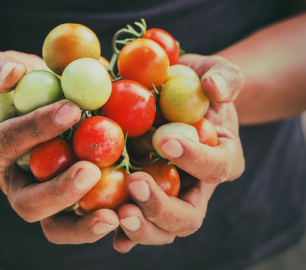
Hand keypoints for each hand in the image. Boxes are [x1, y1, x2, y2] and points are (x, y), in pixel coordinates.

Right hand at [0, 51, 118, 244]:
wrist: (40, 108)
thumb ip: (2, 69)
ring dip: (84, 225)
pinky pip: (84, 224)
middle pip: (28, 203)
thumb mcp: (10, 69)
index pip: (8, 143)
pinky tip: (131, 214)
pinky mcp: (71, 206)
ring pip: (55, 227)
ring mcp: (44, 200)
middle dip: (58, 191)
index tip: (72, 109)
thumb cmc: (27, 89)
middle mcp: (15, 184)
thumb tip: (13, 75)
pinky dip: (105, 223)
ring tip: (114, 215)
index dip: (36, 128)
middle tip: (90, 171)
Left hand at [113, 54, 244, 251]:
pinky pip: (134, 221)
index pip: (216, 168)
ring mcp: (167, 196)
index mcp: (221, 159)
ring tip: (116, 213)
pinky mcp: (142, 197)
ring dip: (140, 227)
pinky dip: (121, 232)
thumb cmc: (195, 85)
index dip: (195, 159)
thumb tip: (214, 88)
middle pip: (188, 216)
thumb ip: (224, 76)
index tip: (166, 140)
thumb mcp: (215, 71)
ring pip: (161, 229)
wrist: (173, 97)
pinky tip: (104, 225)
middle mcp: (195, 187)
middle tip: (135, 183)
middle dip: (162, 207)